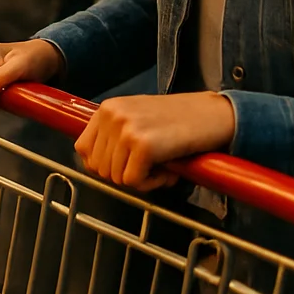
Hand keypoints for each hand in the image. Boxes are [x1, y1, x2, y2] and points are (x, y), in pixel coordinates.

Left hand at [75, 93, 235, 191]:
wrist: (211, 114)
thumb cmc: (178, 120)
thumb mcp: (136, 118)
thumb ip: (114, 136)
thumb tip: (95, 167)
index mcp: (107, 109)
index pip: (82, 149)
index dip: (102, 165)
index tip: (124, 166)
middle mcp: (112, 116)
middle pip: (98, 168)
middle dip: (122, 175)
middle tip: (148, 168)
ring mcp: (126, 130)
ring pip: (115, 177)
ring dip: (139, 180)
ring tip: (160, 167)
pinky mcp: (143, 145)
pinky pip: (133, 182)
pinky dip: (151, 184)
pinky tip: (167, 170)